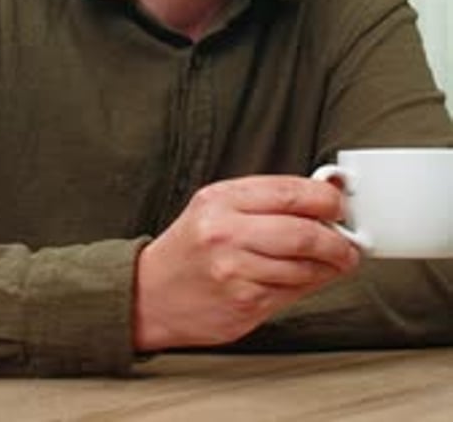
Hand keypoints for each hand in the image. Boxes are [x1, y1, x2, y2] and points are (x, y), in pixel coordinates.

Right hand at [134, 175, 359, 350]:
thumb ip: (266, 198)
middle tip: (348, 244)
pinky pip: (292, 294)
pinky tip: (307, 279)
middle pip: (303, 233)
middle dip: (337, 240)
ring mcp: (234, 273)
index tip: (340, 206)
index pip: (290, 193)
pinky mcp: (243, 305)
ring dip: (329, 267)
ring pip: (304, 268)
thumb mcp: (217, 205)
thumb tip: (322, 194)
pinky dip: (309, 286)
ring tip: (333, 262)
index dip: (326, 199)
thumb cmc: (191, 246)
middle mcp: (226, 234)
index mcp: (222, 200)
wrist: (150, 294)